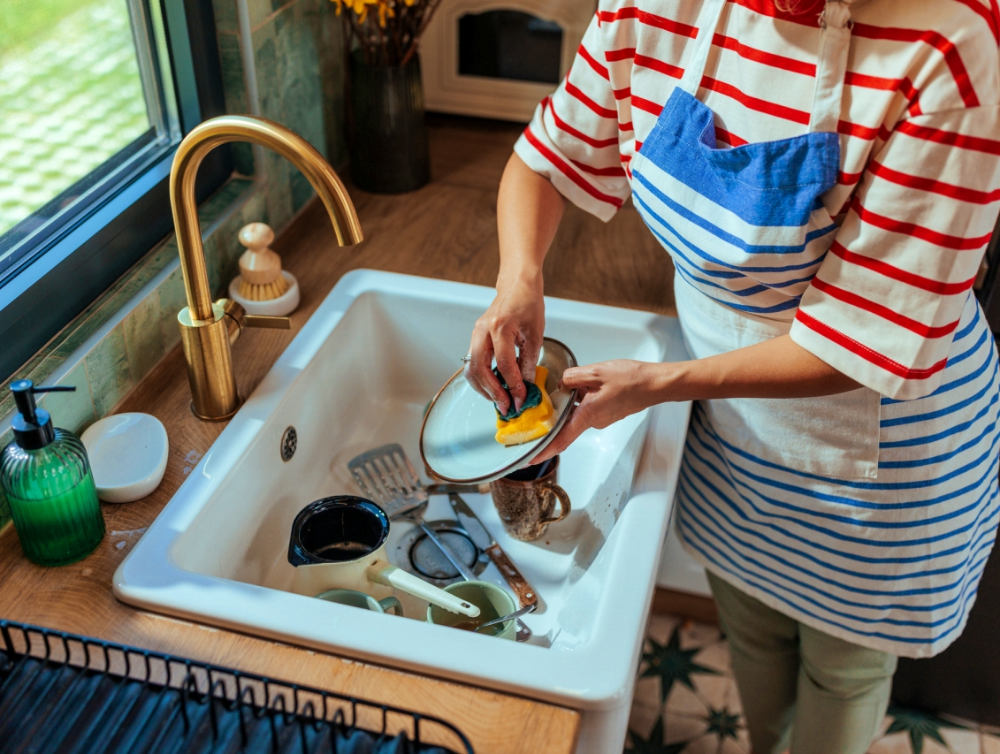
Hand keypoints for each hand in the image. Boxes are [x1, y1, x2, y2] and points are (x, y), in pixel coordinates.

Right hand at [466, 278, 544, 414]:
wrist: (516, 285)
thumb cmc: (528, 303)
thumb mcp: (535, 333)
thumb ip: (528, 361)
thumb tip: (526, 386)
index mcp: (500, 326)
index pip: (504, 364)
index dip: (513, 385)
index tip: (520, 399)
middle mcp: (483, 330)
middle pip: (479, 369)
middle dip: (493, 392)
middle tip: (506, 406)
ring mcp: (475, 334)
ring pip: (471, 369)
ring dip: (484, 389)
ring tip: (499, 401)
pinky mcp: (475, 338)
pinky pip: (473, 364)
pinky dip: (481, 379)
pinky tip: (494, 388)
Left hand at [533, 360, 660, 462]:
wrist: (655, 384)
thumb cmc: (631, 380)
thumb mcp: (596, 372)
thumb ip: (572, 377)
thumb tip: (561, 383)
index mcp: (588, 415)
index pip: (561, 439)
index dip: (544, 451)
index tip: (530, 459)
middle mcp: (594, 421)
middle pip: (566, 423)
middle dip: (554, 416)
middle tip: (539, 408)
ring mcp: (602, 418)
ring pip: (577, 412)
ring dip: (570, 402)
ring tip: (567, 386)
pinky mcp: (608, 412)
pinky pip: (587, 408)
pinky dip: (581, 400)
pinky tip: (583, 385)